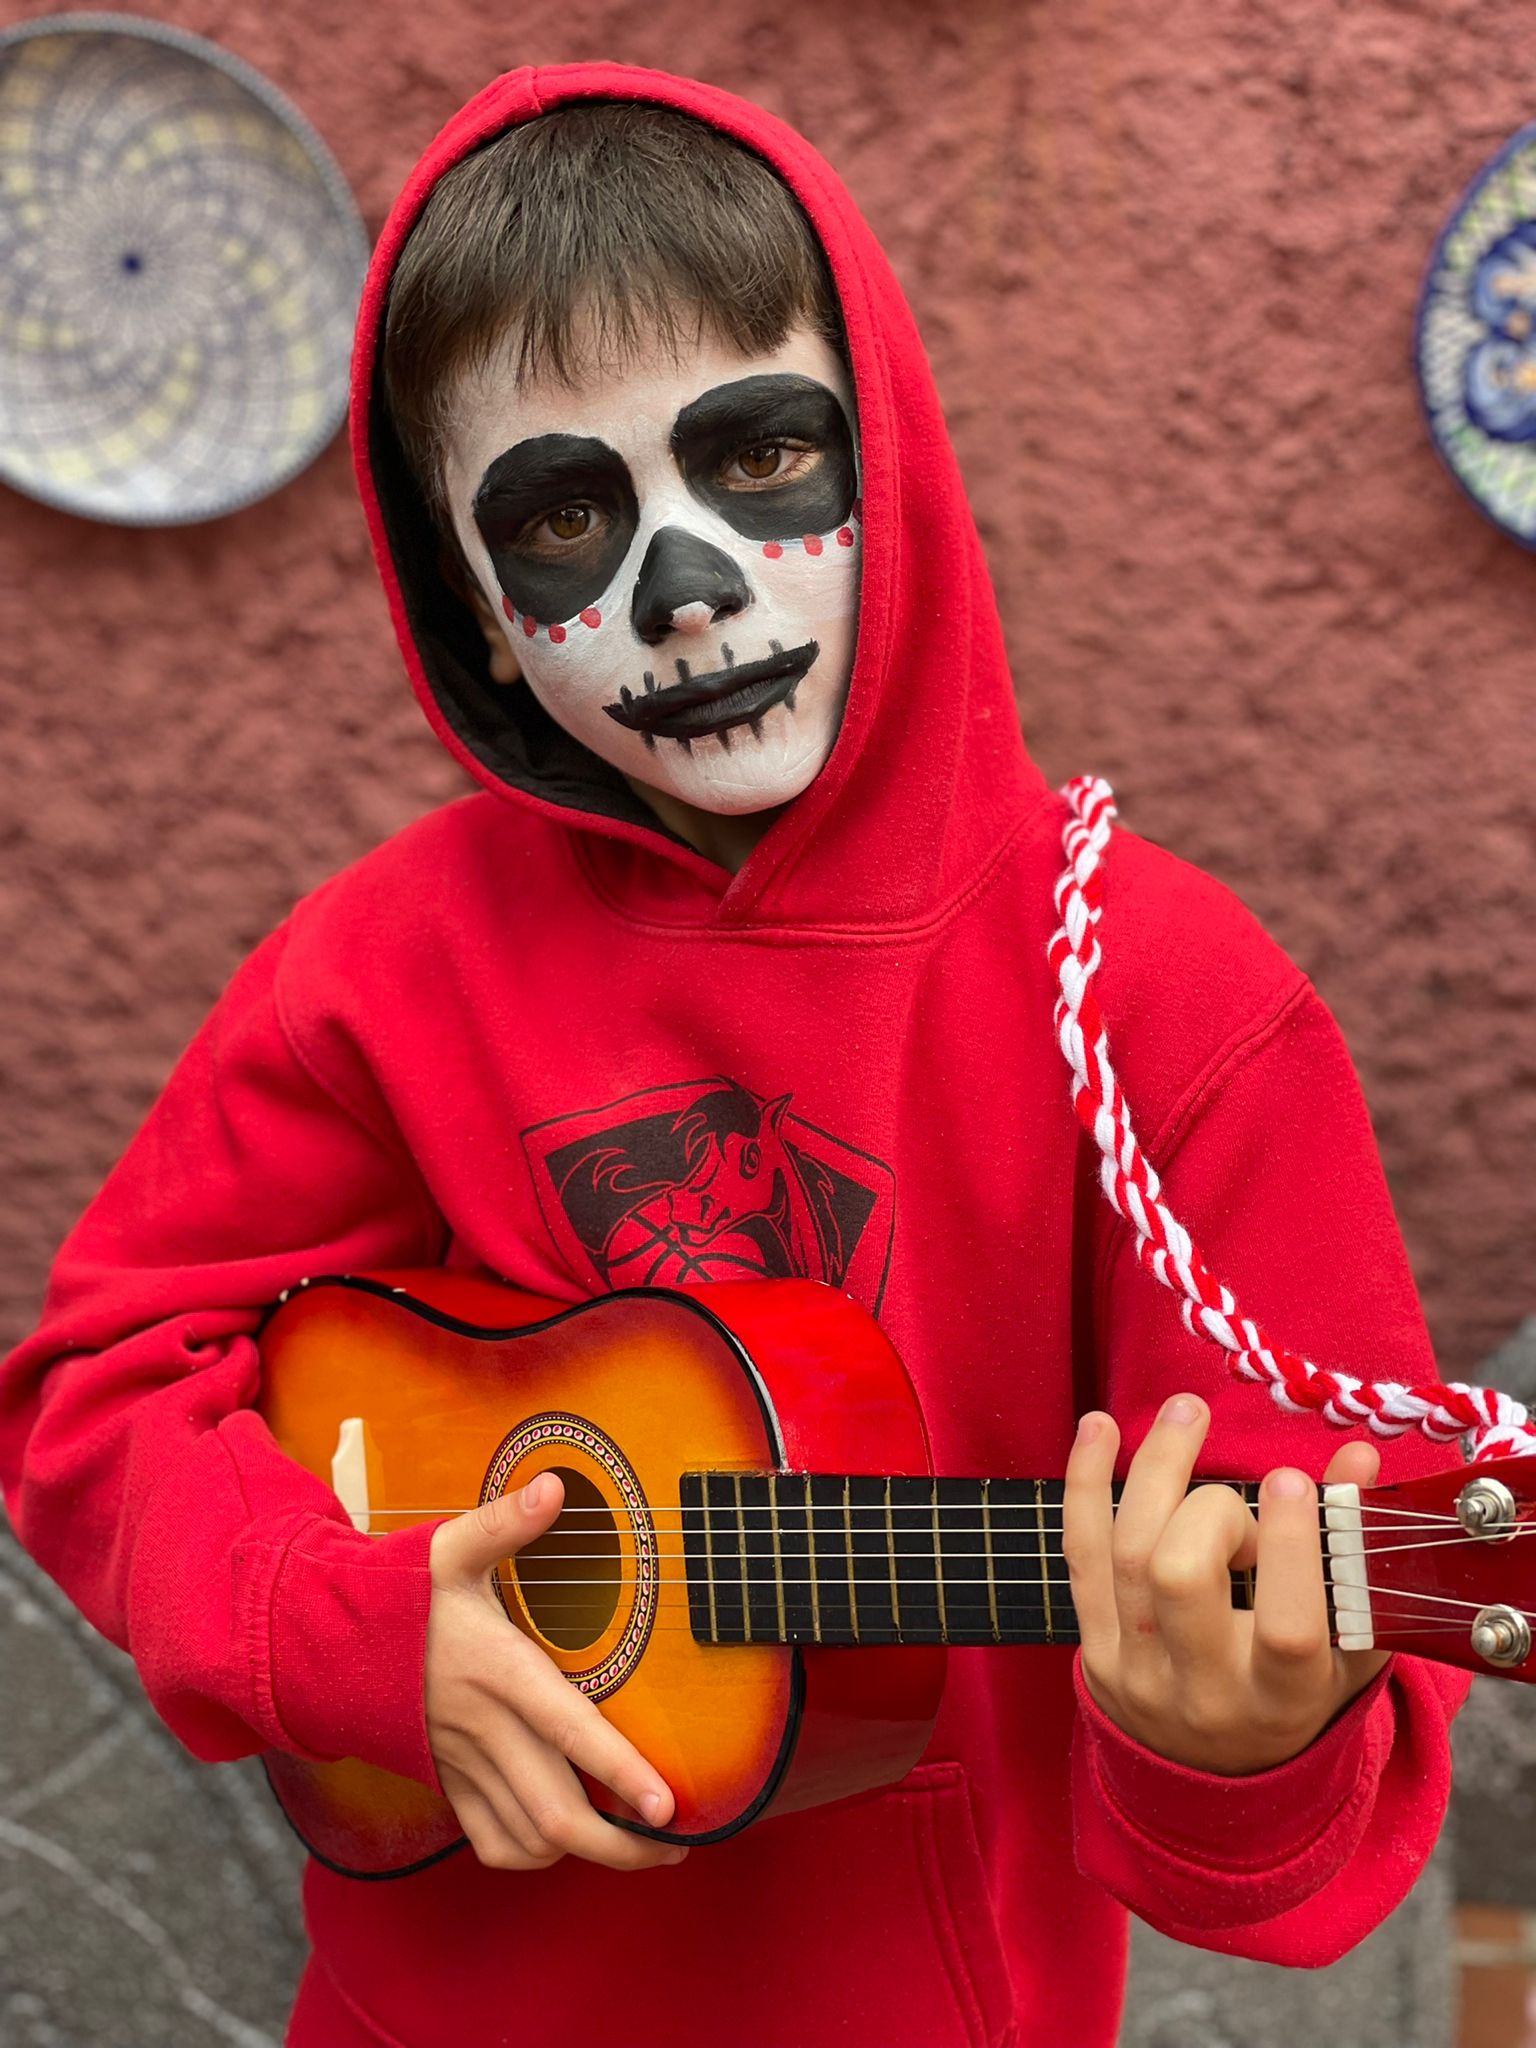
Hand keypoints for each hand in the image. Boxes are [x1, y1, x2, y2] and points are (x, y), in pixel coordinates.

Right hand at [425, 1473, 687, 1870]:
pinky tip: (565, 1839)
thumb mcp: (448, 1548)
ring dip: (585, 1855)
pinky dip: (532, 1854)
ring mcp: (463, 1765)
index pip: (569, 1730)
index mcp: (498, 1671)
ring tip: (637, 1848)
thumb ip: (503, 1523)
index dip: (619, 1773)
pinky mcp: (446, 1782)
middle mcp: (484, 1729)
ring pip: (529, 1839)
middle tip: (675, 1848)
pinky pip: (492, 1843)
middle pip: (557, 1813)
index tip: (666, 1807)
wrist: (322, 1642)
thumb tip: (554, 1486)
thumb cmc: (395, 1593)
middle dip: (622, 1846)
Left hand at [1062, 1392, 1389, 1774]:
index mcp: (1282, 1698)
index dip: (1290, 1548)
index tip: (1292, 1480)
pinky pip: (1080, 1552)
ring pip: (1126, 1551)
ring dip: (1155, 1466)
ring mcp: (1136, 1670)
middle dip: (1213, 1511)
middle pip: (1181, 1577)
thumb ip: (1358, 1552)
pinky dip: (1085, 1482)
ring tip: (1188, 1411)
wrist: (1214, 1774)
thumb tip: (1357, 1456)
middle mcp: (1203, 1690)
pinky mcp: (1093, 1647)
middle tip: (1239, 1505)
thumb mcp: (1348, 1643)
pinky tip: (1100, 1426)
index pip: (1286, 1628)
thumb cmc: (1298, 1692)